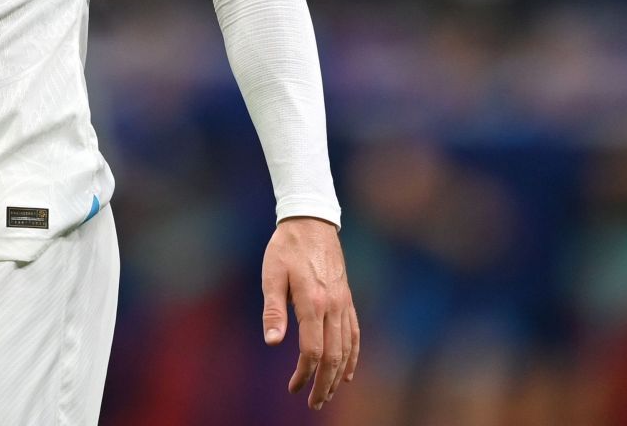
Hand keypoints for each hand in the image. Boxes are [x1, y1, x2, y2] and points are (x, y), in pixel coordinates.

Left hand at [262, 216, 358, 409]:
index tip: (293, 387)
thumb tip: (272, 343)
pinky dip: (353, 356)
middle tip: (314, 403)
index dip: (304, 373)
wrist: (311, 223)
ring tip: (328, 394)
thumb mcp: (271, 274)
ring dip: (338, 375)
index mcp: (313, 302)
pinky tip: (348, 372)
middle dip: (324, 383)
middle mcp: (334, 307)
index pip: (312, 350)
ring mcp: (344, 304)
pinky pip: (354, 334)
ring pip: (347, 349)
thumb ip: (273, 310)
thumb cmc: (285, 248)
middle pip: (334, 356)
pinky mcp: (348, 300)